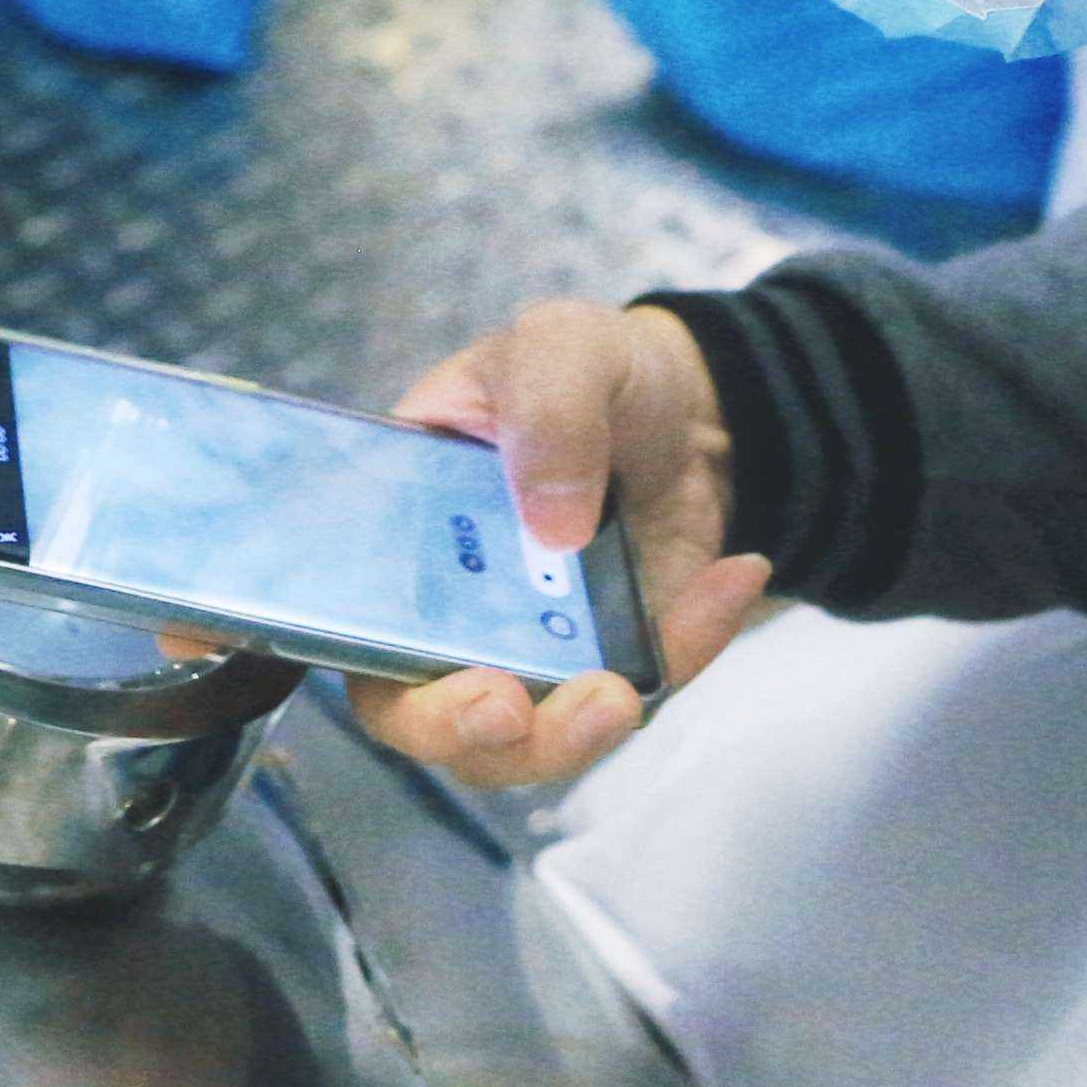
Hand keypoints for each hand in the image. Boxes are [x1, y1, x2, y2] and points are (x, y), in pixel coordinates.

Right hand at [345, 298, 771, 789]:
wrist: (684, 395)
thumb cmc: (586, 368)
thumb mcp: (558, 347)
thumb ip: (547, 408)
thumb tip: (551, 521)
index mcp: (402, 529)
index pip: (357, 631)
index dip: (389, 683)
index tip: (458, 686)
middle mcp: (451, 605)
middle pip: (431, 716)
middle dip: (471, 735)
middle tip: (516, 713)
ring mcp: (532, 642)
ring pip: (531, 739)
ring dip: (576, 733)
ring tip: (627, 690)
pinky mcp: (610, 654)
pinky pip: (641, 684)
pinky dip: (686, 649)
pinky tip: (729, 577)